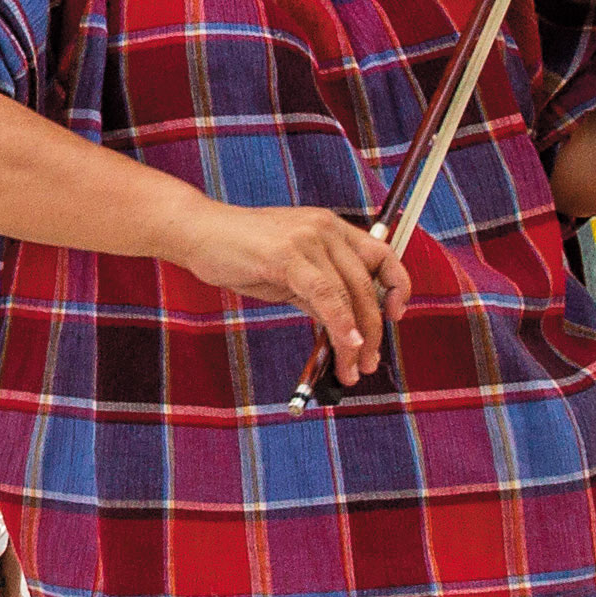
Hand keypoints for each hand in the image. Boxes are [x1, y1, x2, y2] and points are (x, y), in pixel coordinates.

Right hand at [179, 193, 408, 383]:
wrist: (199, 232)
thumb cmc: (239, 251)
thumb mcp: (288, 272)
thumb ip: (317, 293)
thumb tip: (341, 327)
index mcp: (332, 228)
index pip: (382, 255)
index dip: (397, 286)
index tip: (396, 316)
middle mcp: (327, 229)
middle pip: (368, 285)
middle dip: (374, 331)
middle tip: (368, 362)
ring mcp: (309, 239)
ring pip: (349, 295)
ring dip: (357, 339)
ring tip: (352, 368)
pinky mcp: (289, 255)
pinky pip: (325, 295)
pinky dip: (340, 324)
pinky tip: (345, 345)